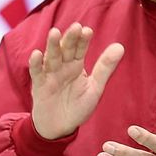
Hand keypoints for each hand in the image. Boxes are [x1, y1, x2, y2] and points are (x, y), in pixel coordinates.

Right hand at [29, 23, 124, 139]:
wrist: (59, 127)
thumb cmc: (77, 107)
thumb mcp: (95, 87)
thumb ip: (105, 67)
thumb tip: (120, 46)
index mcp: (76, 65)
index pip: (80, 49)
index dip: (83, 40)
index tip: (88, 30)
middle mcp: (62, 67)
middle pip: (65, 49)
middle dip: (70, 38)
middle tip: (76, 27)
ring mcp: (50, 75)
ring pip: (51, 57)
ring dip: (52, 45)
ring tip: (54, 33)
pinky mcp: (39, 86)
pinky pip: (36, 73)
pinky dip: (36, 64)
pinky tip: (37, 54)